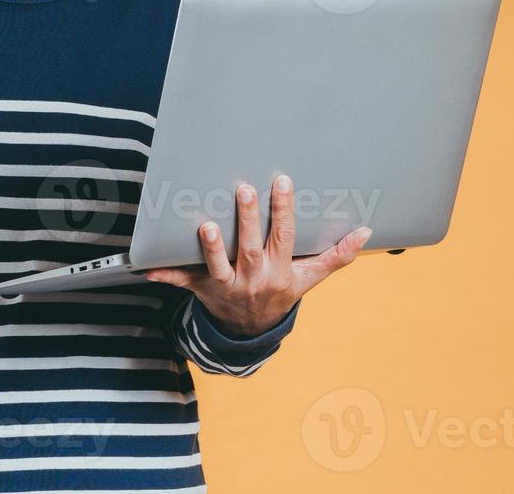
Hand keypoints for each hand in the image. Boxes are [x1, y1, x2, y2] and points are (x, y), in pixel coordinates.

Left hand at [143, 174, 373, 337]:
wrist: (251, 332)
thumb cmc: (280, 293)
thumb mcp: (310, 278)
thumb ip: (337, 256)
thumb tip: (366, 231)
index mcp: (280, 271)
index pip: (284, 237)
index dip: (284, 210)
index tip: (281, 181)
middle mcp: (253, 278)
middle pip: (251, 248)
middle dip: (247, 220)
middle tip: (244, 189)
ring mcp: (226, 285)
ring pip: (218, 267)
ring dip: (211, 248)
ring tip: (206, 224)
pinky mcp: (202, 289)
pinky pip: (182, 282)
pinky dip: (165, 275)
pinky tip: (147, 267)